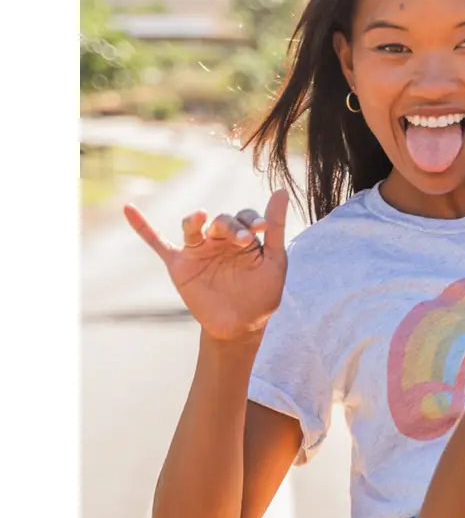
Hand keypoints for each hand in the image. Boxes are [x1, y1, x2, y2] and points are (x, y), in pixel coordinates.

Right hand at [124, 188, 289, 341]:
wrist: (241, 326)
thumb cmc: (262, 294)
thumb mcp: (274, 261)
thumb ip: (276, 227)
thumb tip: (282, 191)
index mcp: (242, 237)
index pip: (244, 217)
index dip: (252, 220)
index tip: (262, 228)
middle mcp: (219, 240)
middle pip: (220, 221)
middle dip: (230, 227)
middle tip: (243, 242)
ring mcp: (198, 251)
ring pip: (192, 226)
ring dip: (195, 221)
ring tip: (200, 218)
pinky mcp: (180, 265)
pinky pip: (157, 243)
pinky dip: (143, 227)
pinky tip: (128, 209)